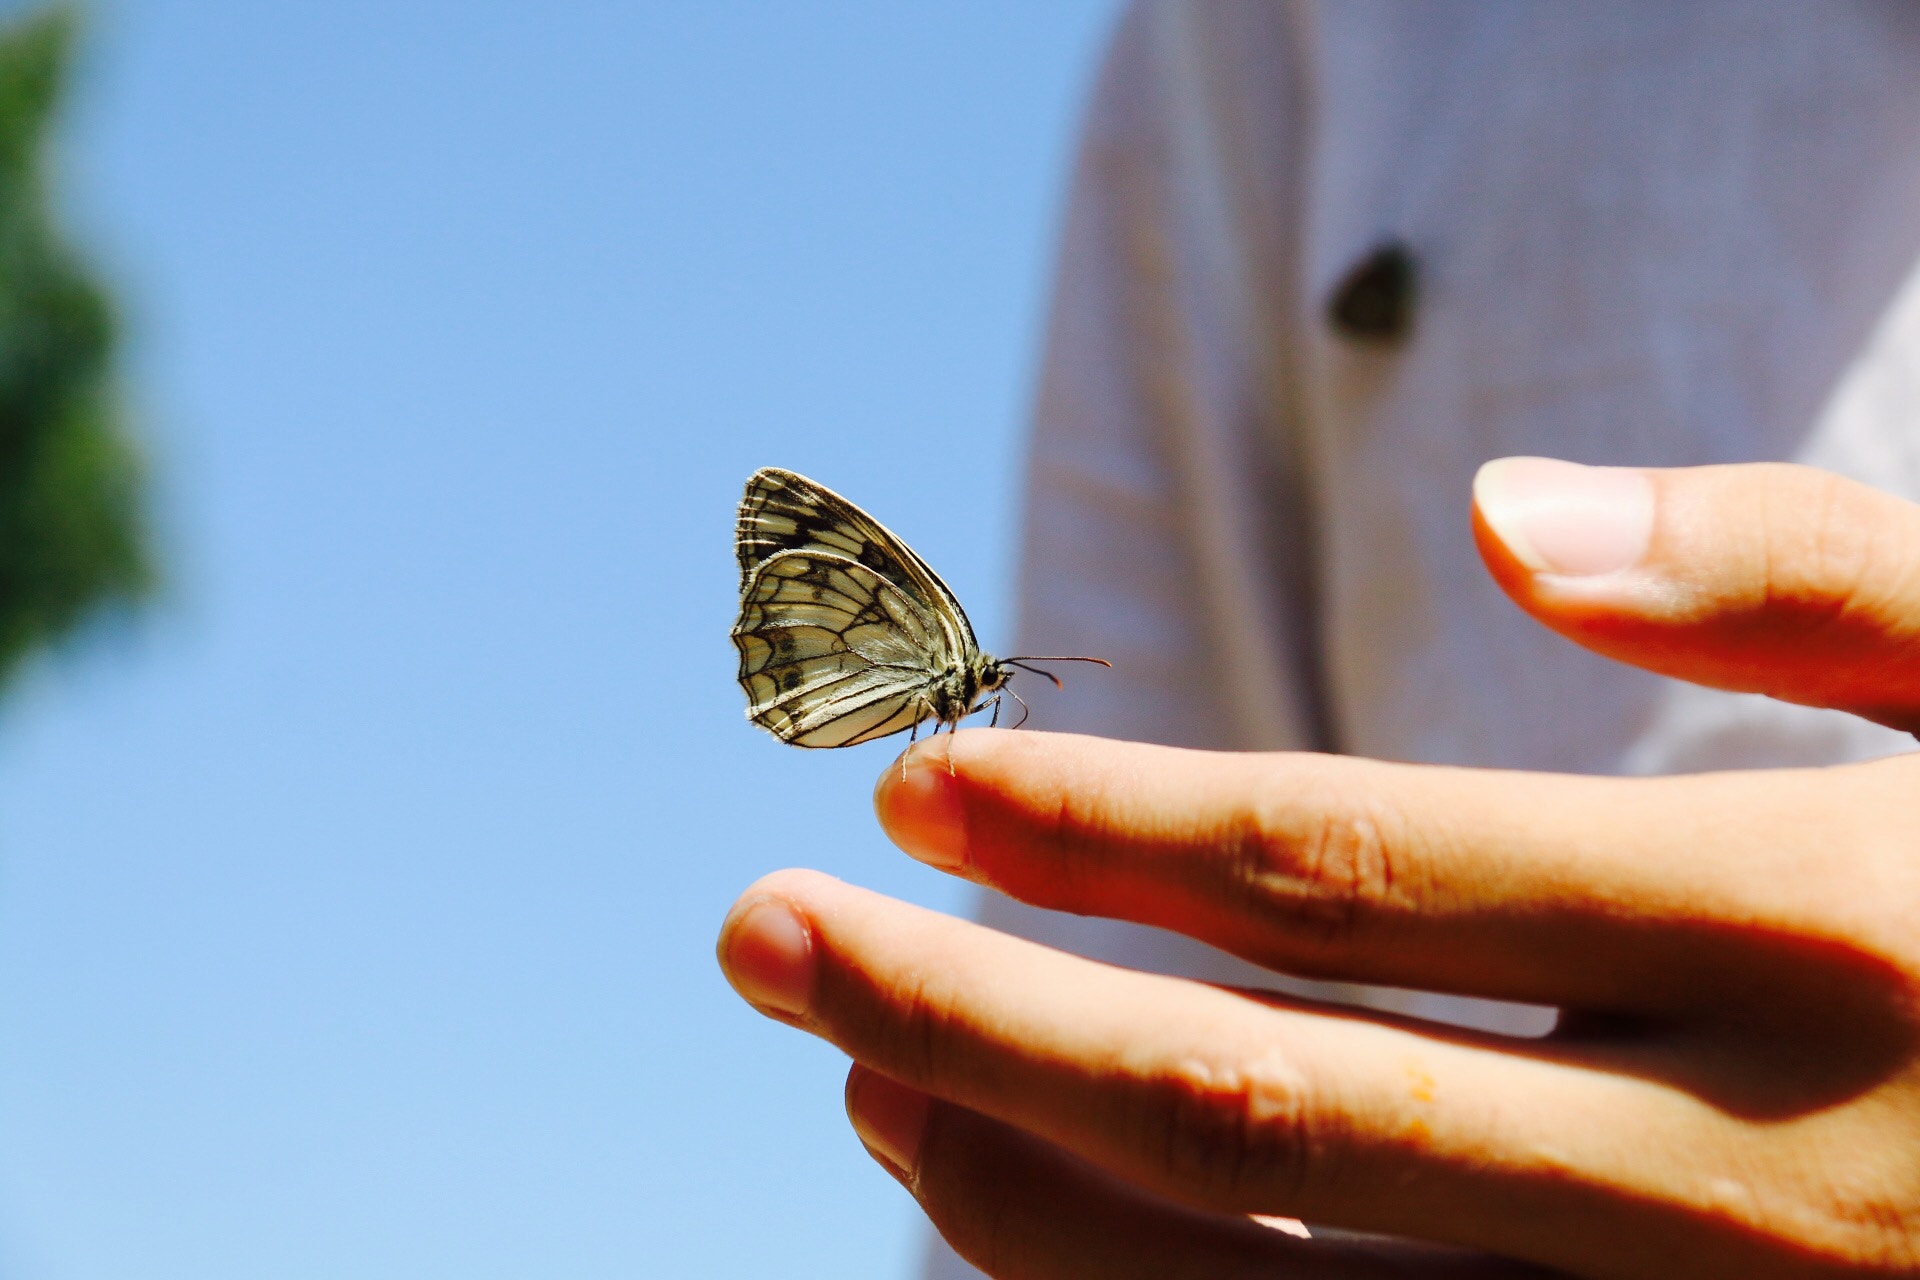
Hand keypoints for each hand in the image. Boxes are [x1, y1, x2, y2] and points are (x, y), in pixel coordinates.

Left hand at [717, 459, 1919, 1277]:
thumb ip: (1806, 577)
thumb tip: (1509, 495)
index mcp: (1817, 940)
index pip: (1349, 876)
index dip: (1094, 831)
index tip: (907, 790)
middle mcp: (1747, 1179)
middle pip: (1256, 1107)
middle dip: (971, 1017)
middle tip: (758, 936)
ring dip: (1034, 1193)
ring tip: (864, 1082)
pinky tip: (1031, 1224)